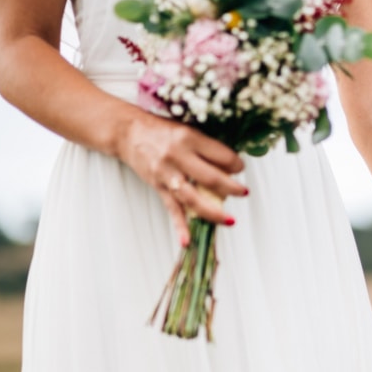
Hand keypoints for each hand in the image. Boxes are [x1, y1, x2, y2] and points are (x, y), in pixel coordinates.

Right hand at [116, 113, 248, 245]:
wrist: (128, 132)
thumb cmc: (162, 130)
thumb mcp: (188, 130)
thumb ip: (207, 147)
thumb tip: (231, 167)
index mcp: (189, 138)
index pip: (221, 156)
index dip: (236, 164)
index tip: (240, 168)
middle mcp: (178, 157)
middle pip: (211, 179)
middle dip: (232, 188)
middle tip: (243, 192)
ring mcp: (167, 174)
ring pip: (193, 198)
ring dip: (214, 212)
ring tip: (230, 220)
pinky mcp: (158, 187)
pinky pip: (172, 209)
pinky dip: (180, 226)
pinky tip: (187, 241)